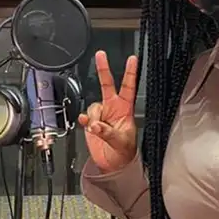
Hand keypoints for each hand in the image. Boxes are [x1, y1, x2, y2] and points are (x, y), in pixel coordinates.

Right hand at [78, 51, 138, 172]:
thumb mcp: (121, 141)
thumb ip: (107, 132)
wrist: (114, 164)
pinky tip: (87, 125)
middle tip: (101, 54)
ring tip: (100, 131)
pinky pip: (86, 116)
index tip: (133, 59)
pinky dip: (86, 121)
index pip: (128, 87)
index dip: (130, 73)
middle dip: (103, 69)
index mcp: (125, 109)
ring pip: (93, 106)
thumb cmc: (124, 152)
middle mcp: (113, 108)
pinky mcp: (92, 123)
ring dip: (94, 117)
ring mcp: (102, 114)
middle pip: (107, 84)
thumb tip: (95, 125)